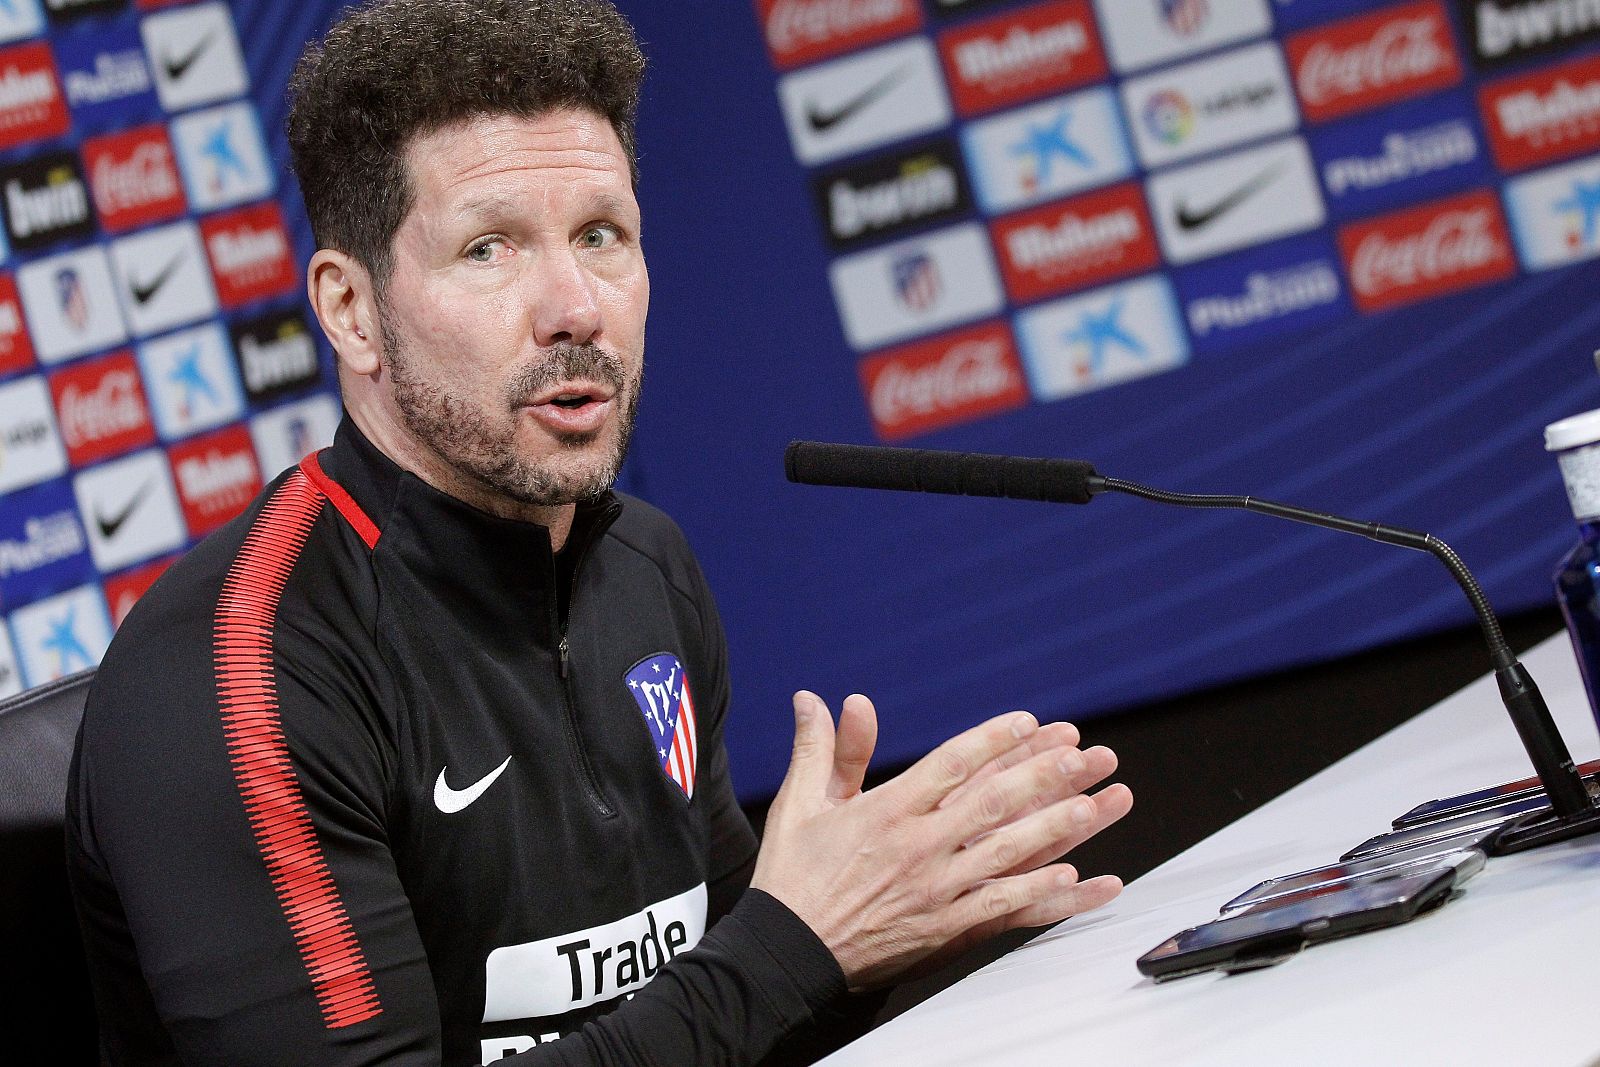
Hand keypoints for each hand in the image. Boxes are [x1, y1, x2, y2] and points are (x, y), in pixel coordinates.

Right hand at [751, 691, 1131, 989]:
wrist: (788, 951)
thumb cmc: (793, 876)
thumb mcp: (801, 804)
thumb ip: (819, 748)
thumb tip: (816, 699)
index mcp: (886, 811)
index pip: (951, 764)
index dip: (993, 739)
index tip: (1026, 721)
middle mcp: (917, 847)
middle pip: (991, 803)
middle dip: (1041, 776)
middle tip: (1081, 755)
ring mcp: (934, 890)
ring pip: (1006, 852)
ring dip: (1054, 826)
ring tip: (1094, 805)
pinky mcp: (942, 927)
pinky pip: (1000, 907)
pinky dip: (1038, 891)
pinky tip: (1072, 876)